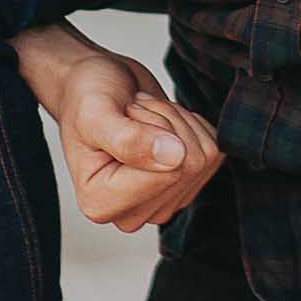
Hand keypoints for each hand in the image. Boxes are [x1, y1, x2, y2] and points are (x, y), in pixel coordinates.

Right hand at [13, 24, 224, 234]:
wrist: (95, 88)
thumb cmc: (87, 99)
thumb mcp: (95, 113)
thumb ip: (128, 139)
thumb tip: (174, 158)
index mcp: (101, 203)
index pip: (167, 173)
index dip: (155, 129)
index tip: (127, 114)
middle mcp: (133, 212)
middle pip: (189, 167)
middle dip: (167, 122)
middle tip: (134, 112)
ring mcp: (163, 202)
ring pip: (204, 156)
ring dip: (177, 121)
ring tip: (143, 116)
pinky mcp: (185, 186)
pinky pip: (214, 151)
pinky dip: (190, 125)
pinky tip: (159, 123)